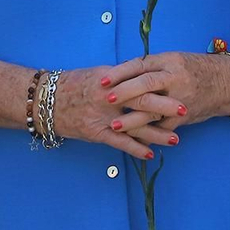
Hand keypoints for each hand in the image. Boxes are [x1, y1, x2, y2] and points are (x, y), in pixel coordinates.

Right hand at [46, 66, 177, 160]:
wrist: (45, 101)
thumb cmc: (73, 85)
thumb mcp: (99, 74)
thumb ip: (122, 76)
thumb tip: (145, 74)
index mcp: (110, 79)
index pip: (139, 80)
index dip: (160, 85)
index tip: (179, 87)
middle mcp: (107, 97)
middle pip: (141, 101)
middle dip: (164, 107)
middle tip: (185, 110)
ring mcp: (101, 116)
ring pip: (134, 126)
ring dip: (156, 134)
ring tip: (175, 139)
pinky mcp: (95, 132)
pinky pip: (119, 143)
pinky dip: (135, 149)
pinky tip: (150, 155)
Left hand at [104, 52, 229, 129]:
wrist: (226, 83)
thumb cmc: (195, 69)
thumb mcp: (174, 60)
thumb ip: (151, 67)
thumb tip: (121, 73)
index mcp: (169, 61)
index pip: (139, 65)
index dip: (120, 73)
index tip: (103, 81)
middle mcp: (175, 78)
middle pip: (145, 85)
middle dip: (123, 93)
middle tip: (105, 100)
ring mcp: (181, 99)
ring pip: (153, 110)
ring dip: (132, 120)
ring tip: (115, 126)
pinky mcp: (185, 116)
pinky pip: (164, 127)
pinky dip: (149, 134)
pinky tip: (134, 139)